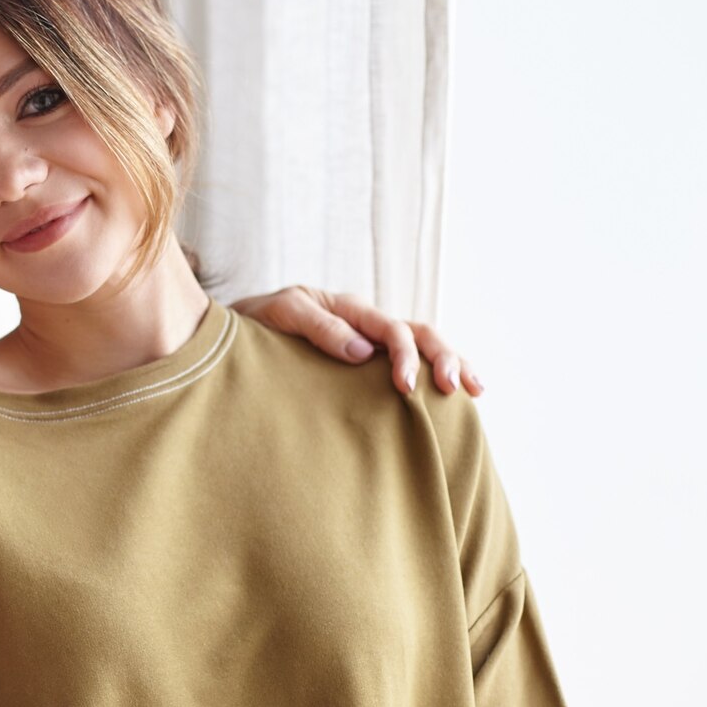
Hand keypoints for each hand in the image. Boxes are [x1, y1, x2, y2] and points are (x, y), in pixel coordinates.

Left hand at [230, 286, 483, 397]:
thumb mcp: (281, 315)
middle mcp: (364, 323)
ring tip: (473, 390)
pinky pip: (405, 365)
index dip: (405, 356)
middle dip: (442, 359)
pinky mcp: (363, 363)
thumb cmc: (255, 323)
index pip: (391, 329)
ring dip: (450, 363)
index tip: (406, 388)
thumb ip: (318, 328)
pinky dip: (432, 374)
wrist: (233, 332)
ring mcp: (367, 341)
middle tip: (455, 389)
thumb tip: (363, 352)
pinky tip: (453, 397)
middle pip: (418, 333)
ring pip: (421, 345)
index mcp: (348, 309)